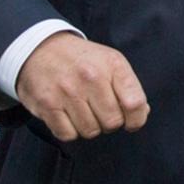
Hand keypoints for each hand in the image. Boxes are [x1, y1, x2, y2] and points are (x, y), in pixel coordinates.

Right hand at [16, 33, 149, 140]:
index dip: (136, 119)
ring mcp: (67, 91)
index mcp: (112, 65)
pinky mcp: (47, 104)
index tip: (131, 121)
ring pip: (90, 131)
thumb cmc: (82, 59)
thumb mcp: (111, 62)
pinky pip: (67, 135)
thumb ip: (130, 87)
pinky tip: (69, 115)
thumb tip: (142, 113)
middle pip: (112, 122)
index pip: (135, 103)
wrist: (42, 49)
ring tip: (84, 110)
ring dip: (89, 126)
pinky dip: (70, 130)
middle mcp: (91, 77)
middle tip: (101, 111)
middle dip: (110, 122)